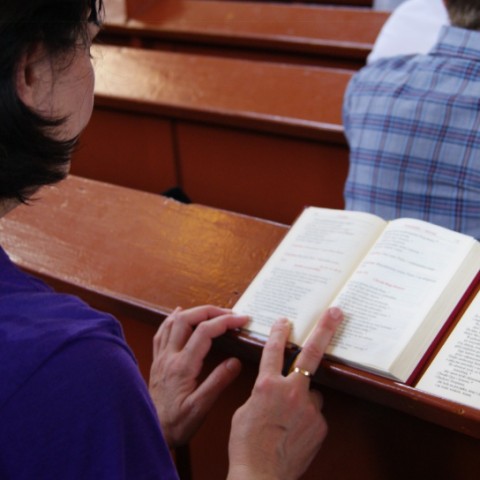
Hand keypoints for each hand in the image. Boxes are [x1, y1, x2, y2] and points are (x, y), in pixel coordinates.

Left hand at [149, 305, 249, 447]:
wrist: (151, 431)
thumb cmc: (176, 423)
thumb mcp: (201, 409)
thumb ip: (218, 383)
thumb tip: (235, 362)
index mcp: (183, 366)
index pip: (205, 332)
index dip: (225, 321)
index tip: (241, 319)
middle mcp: (169, 357)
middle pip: (187, 319)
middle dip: (210, 311)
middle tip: (229, 314)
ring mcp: (161, 357)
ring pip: (173, 322)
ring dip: (193, 312)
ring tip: (211, 312)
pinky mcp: (157, 361)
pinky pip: (162, 332)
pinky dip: (172, 319)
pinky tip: (178, 314)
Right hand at [227, 307, 343, 479]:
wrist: (260, 475)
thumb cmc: (246, 444)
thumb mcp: (245, 410)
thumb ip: (262, 393)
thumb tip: (272, 389)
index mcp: (266, 385)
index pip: (273, 350)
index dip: (278, 332)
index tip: (284, 320)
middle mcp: (290, 392)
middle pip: (310, 354)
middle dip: (324, 329)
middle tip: (335, 312)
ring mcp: (309, 408)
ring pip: (312, 392)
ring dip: (304, 398)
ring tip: (289, 419)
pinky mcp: (321, 425)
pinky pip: (315, 414)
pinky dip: (307, 418)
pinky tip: (295, 432)